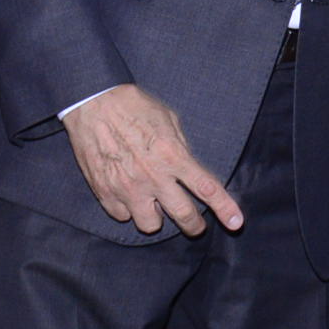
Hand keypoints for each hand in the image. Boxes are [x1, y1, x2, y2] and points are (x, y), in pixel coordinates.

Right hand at [64, 85, 244, 236]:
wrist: (92, 102)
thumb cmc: (133, 106)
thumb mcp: (168, 120)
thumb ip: (181, 148)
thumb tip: (189, 169)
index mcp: (173, 156)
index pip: (207, 189)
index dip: (225, 209)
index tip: (236, 224)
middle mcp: (153, 176)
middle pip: (184, 216)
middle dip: (194, 225)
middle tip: (195, 224)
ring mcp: (128, 187)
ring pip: (150, 225)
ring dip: (155, 217)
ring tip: (153, 204)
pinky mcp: (105, 192)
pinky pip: (122, 216)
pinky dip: (127, 209)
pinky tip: (127, 195)